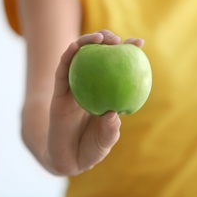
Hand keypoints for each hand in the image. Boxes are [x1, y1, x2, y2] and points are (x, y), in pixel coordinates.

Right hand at [45, 30, 143, 175]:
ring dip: (87, 42)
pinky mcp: (58, 92)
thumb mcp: (105, 142)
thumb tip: (113, 113)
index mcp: (107, 93)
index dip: (129, 53)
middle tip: (116, 40)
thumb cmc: (90, 149)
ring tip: (99, 37)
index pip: (118, 68)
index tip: (138, 42)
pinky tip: (74, 47)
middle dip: (108, 41)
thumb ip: (109, 130)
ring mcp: (74, 87)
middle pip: (98, 56)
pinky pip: (62, 71)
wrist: (66, 159)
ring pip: (79, 58)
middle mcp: (91, 86)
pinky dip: (67, 56)